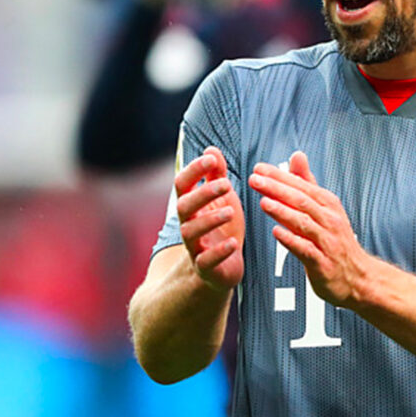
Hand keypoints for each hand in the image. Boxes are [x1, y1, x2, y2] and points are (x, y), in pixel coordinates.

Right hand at [176, 146, 244, 290]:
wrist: (223, 268)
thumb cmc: (222, 227)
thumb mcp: (223, 199)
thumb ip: (217, 176)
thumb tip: (211, 149)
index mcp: (192, 205)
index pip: (183, 183)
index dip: (194, 169)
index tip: (211, 158)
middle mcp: (188, 224)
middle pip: (184, 206)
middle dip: (203, 193)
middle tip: (227, 184)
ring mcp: (194, 246)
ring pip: (191, 232)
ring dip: (210, 220)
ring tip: (231, 211)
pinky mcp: (205, 267)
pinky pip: (205, 261)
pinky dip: (218, 252)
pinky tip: (233, 243)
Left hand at [248, 151, 372, 308]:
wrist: (358, 277)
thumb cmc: (336, 241)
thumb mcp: (326, 208)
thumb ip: (307, 183)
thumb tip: (297, 156)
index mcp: (328, 204)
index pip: (301, 186)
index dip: (279, 176)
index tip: (258, 169)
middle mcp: (329, 220)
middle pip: (301, 201)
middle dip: (277, 189)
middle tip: (255, 180)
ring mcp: (327, 242)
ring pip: (304, 223)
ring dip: (283, 212)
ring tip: (264, 202)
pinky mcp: (323, 263)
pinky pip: (306, 250)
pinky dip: (292, 241)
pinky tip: (277, 233)